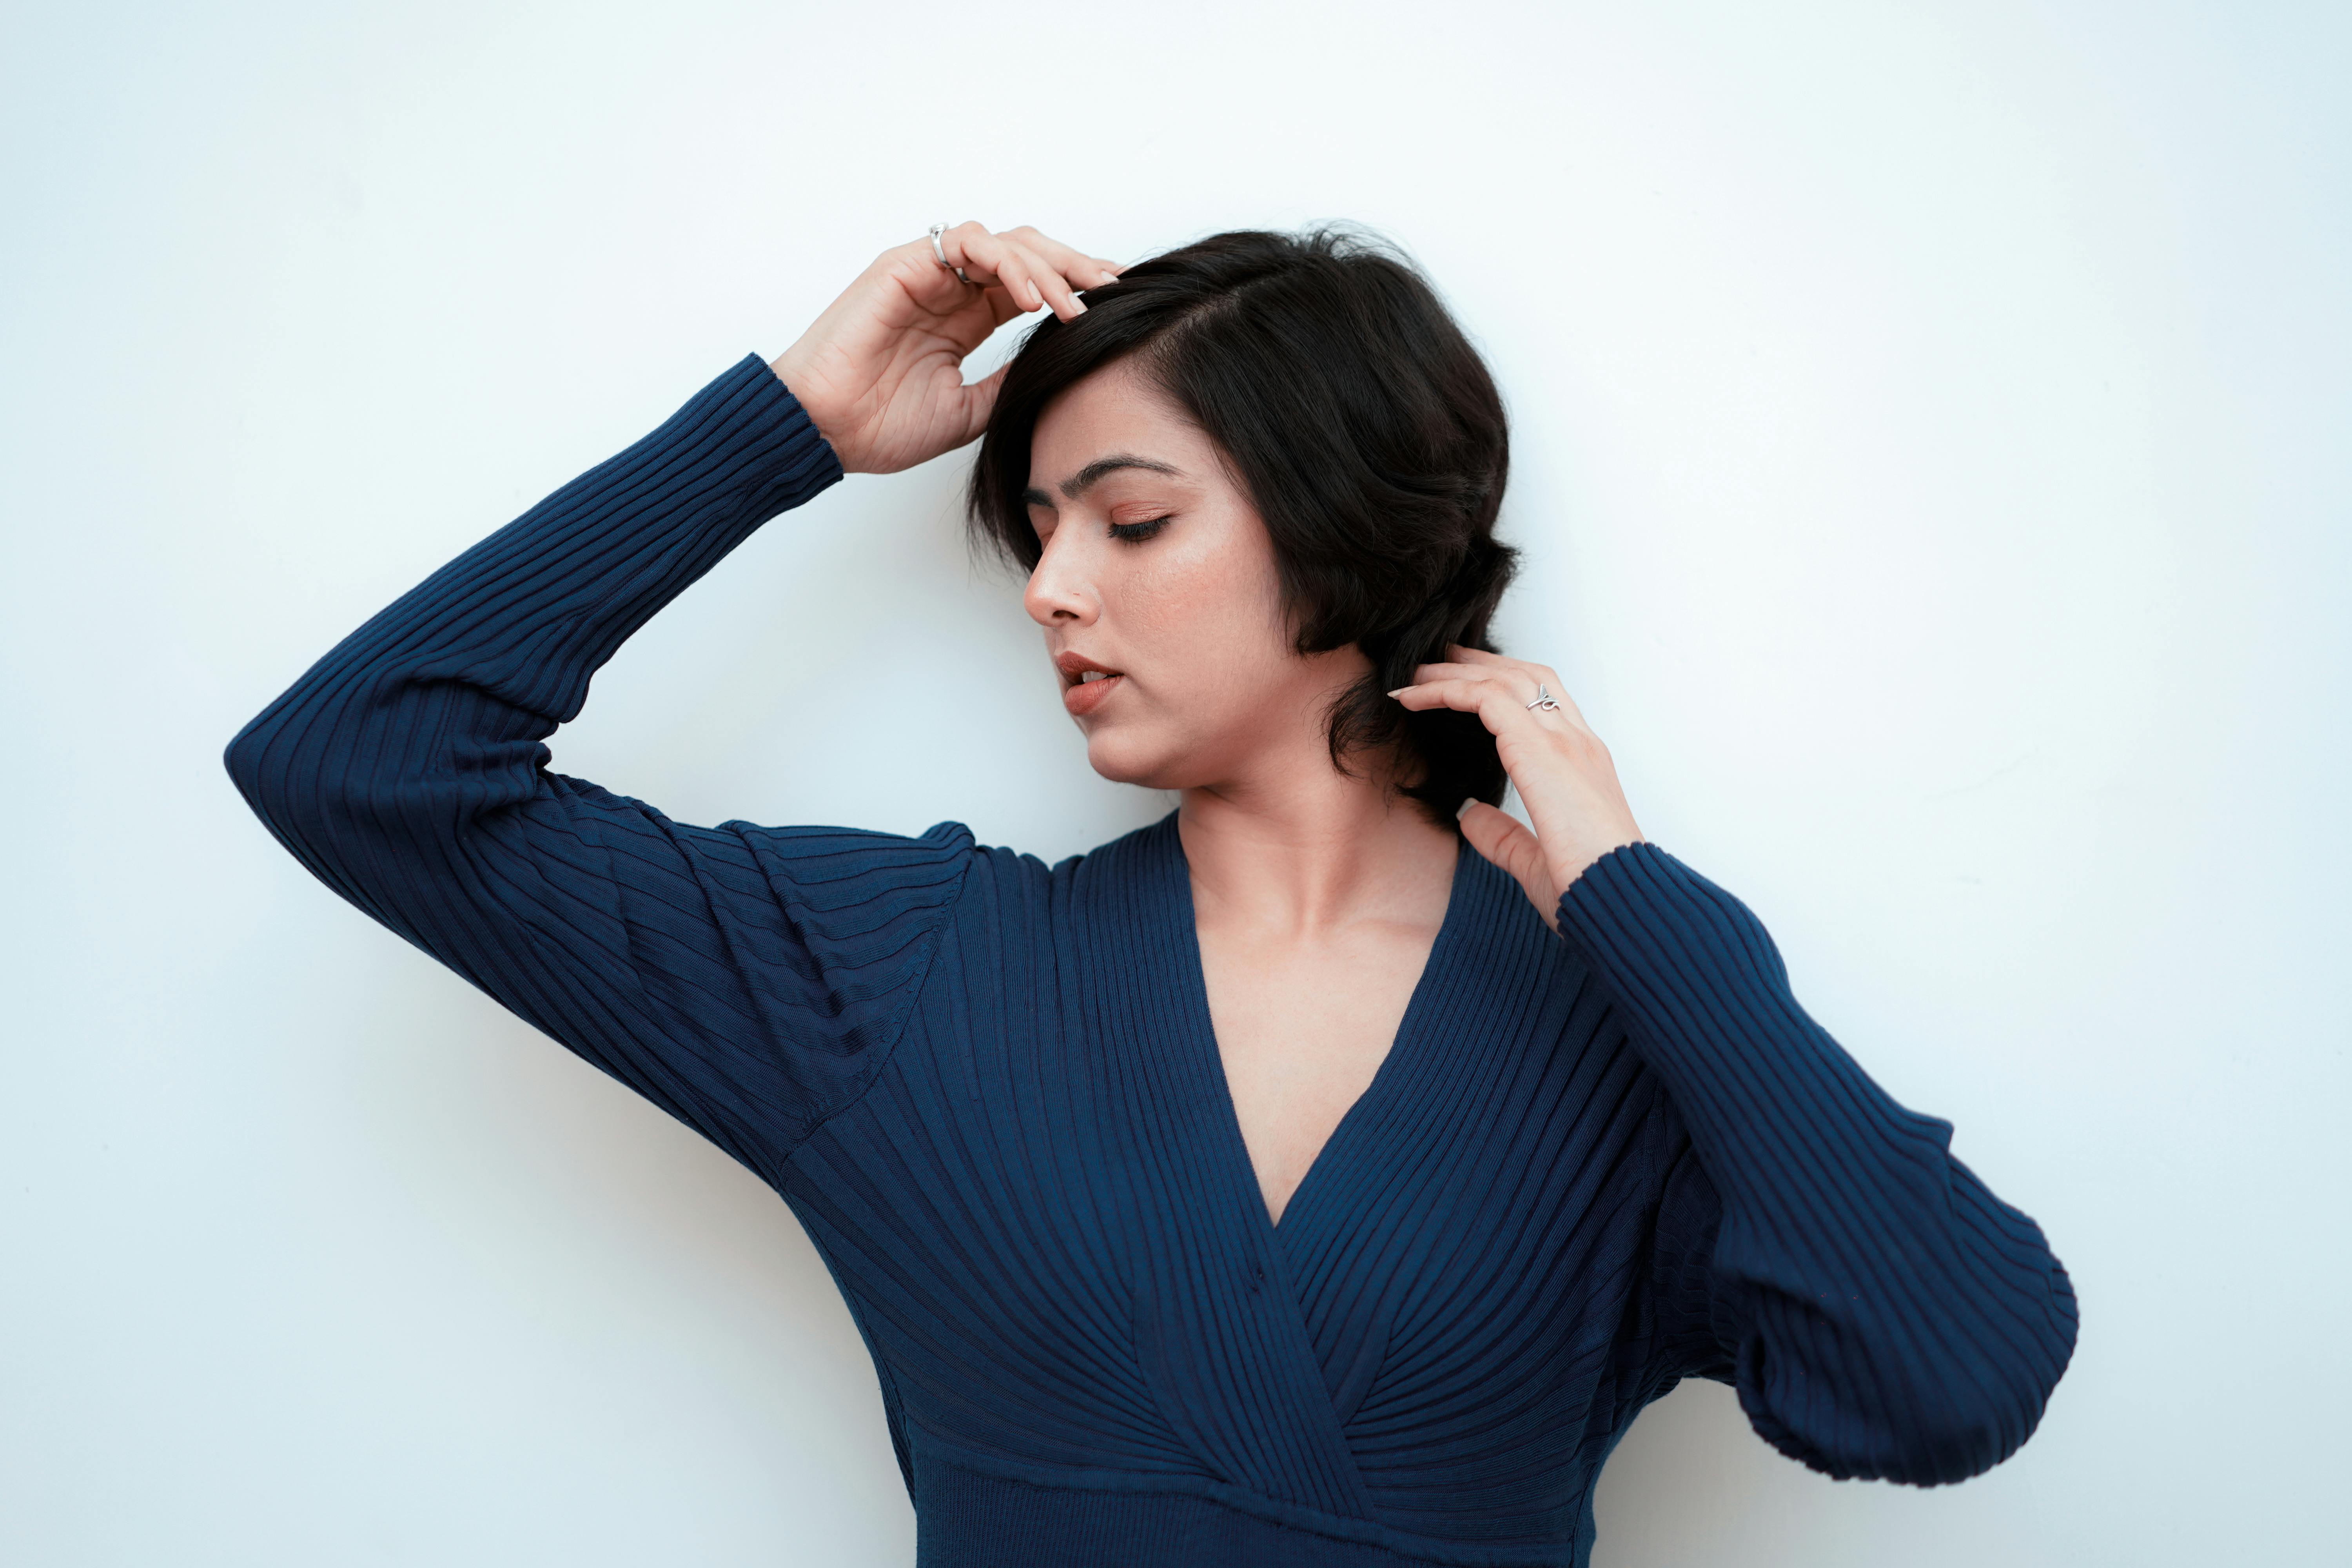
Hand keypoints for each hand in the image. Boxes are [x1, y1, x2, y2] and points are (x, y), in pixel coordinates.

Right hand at [768, 223, 1123, 474]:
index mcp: (966, 318)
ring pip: (1005, 243)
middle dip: (1075, 267)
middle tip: (1113, 287)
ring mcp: (929, 274)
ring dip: (1047, 267)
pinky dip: (1006, 263)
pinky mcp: (906, 266)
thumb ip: (1007, 381)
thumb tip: (1055, 368)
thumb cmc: (879, 426)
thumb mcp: (969, 410)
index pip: (1032, 287)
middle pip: (1028, 255)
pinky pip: (967, 243)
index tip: (1115, 304)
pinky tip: (1031, 299)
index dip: (1074, 288)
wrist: (825, 431)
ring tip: (1073, 303)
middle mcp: (951, 289)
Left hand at [1392, 647, 1644, 928]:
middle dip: (1478, 664)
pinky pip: (1484, 698)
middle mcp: (1577, 743)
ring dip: (1455, 672)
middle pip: (1525, 676)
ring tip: (1415, 676)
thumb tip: (1469, 814)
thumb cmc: (1588, 890)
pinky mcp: (1539, 749)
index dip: (1502, 685)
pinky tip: (1411, 699)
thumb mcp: (1534, 860)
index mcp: (1584, 765)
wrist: (1617, 898)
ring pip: (1502, 679)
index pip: (1546, 701)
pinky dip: (1445, 690)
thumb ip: (1503, 835)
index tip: (1464, 685)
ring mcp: (1562, 741)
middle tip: (1436, 662)